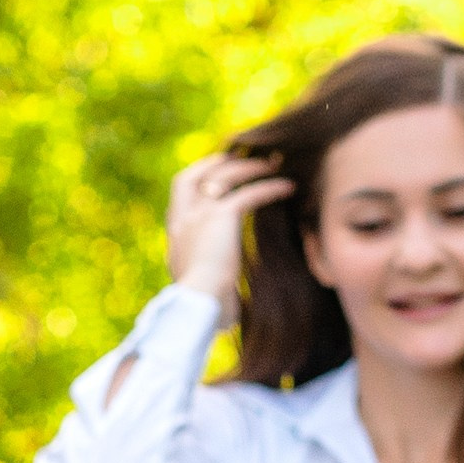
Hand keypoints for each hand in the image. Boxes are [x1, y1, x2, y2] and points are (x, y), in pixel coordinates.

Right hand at [165, 149, 292, 320]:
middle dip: (217, 161)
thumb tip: (226, 289)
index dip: (198, 177)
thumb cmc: (203, 308)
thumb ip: (207, 274)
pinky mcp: (220, 216)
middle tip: (241, 154)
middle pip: (194, 175)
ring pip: (224, 176)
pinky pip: (249, 193)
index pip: (180, 194)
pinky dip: (270, 187)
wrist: (197, 306)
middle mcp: (182, 220)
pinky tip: (289, 187)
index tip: (216, 169)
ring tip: (273, 164)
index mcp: (175, 235)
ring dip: (250, 167)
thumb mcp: (201, 287)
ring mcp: (198, 215)